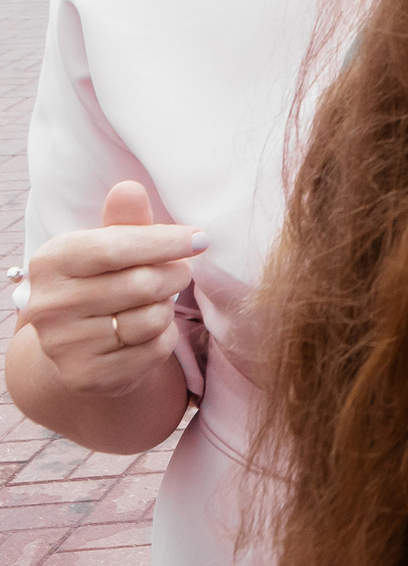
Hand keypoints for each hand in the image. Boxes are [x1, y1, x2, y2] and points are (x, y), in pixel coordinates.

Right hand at [18, 182, 205, 399]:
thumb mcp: (110, 246)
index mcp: (51, 261)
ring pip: (152, 318)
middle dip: (175, 275)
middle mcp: (49, 305)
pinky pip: (154, 350)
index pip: (115, 247)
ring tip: (156, 302)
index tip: (201, 238)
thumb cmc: (104, 281)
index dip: (165, 241)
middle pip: (141, 283)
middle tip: (180, 272)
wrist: (80, 346)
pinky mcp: (87, 376)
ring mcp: (64, 345)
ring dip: (168, 308)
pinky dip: (164, 337)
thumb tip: (130, 188)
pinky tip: (148, 332)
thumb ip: (124, 220)